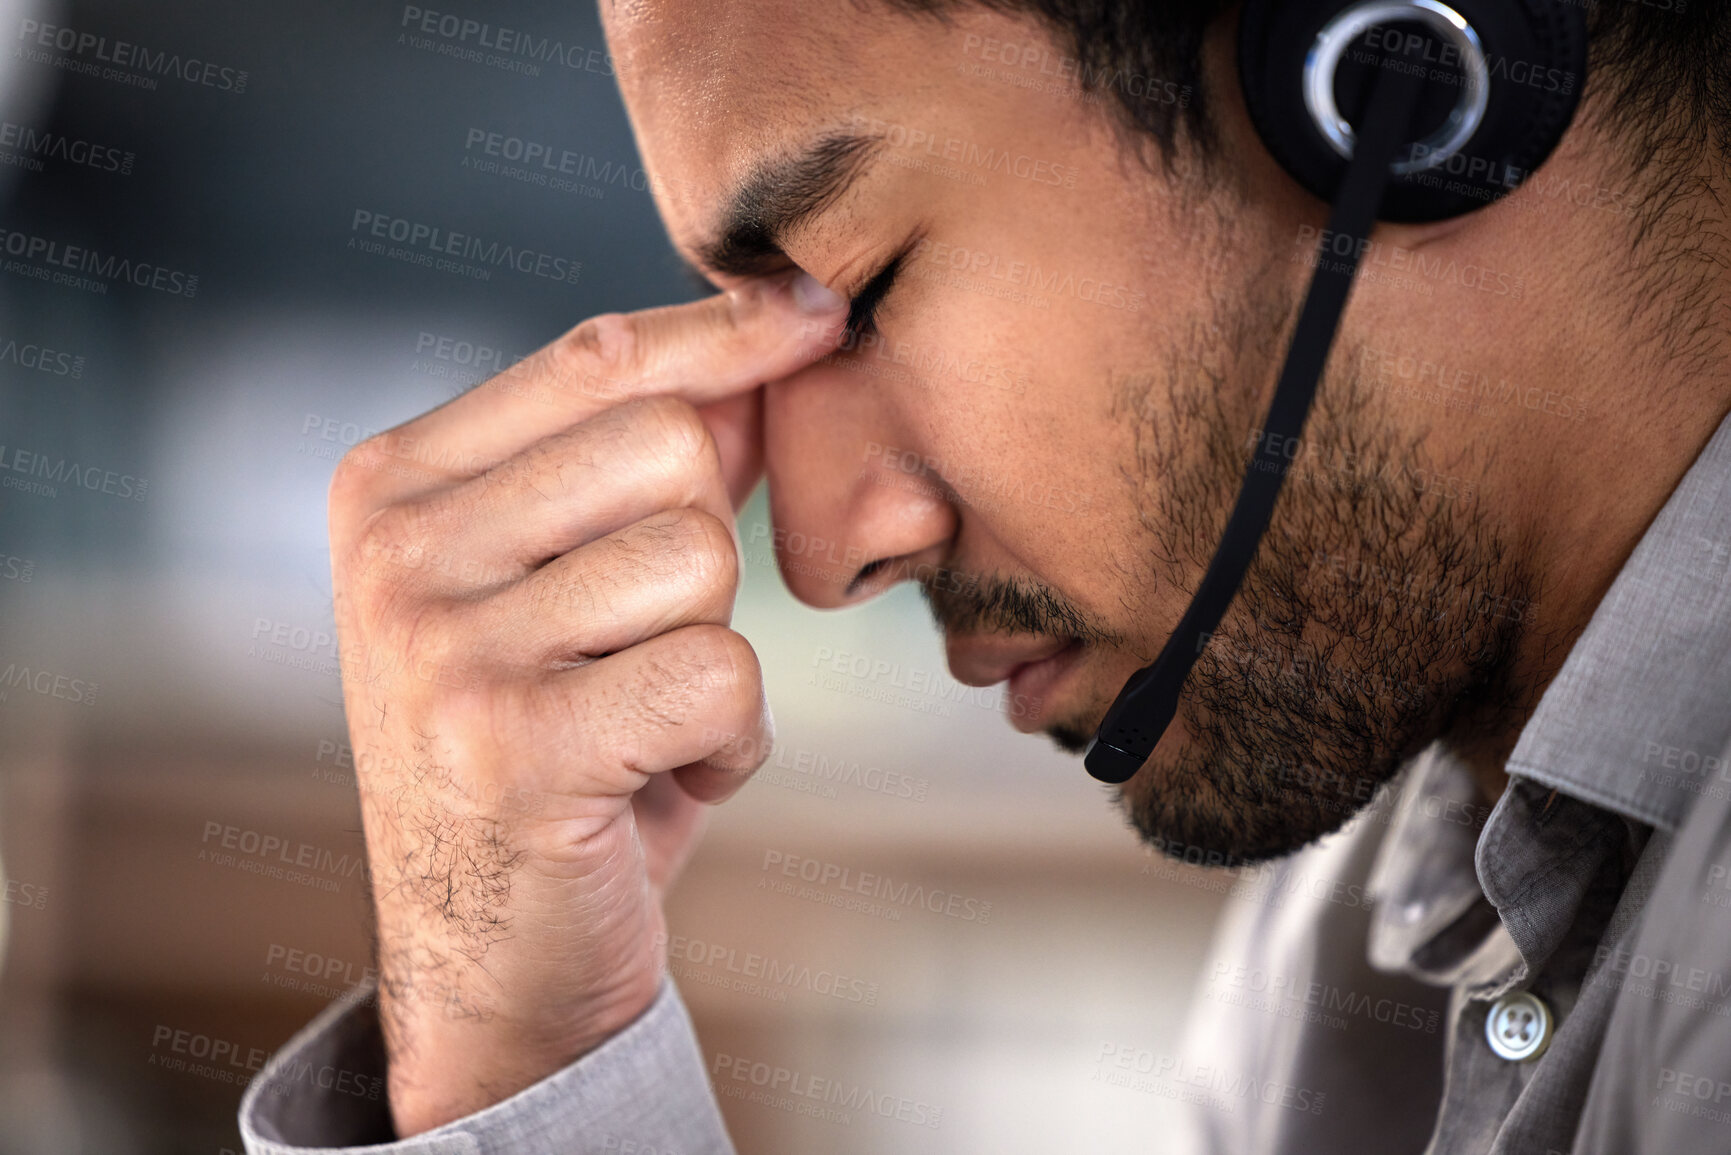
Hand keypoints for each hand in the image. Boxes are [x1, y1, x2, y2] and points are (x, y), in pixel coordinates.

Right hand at [326, 273, 846, 1134]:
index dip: (725, 331)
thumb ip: (643, 465)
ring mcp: (441, 647)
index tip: (818, 316)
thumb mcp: (566, 585)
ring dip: (716, 658)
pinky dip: (731, 742)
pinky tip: (659, 783)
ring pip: (702, 560)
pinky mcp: (513, 746)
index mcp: (393, 485)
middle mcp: (397, 550)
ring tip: (641, 724)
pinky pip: (722, 675)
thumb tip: (780, 331)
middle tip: (640, 653)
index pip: (593, 358)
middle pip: (669, 446)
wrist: (491, 960)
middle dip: (705, 554)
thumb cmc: (551, 750)